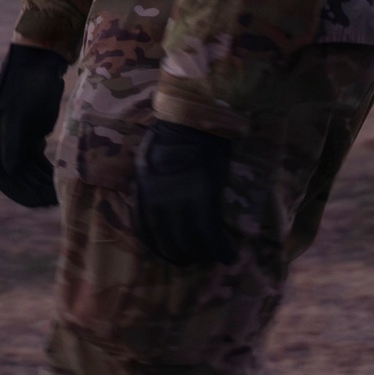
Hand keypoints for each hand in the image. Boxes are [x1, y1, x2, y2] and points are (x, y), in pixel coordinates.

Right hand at [0, 44, 66, 207]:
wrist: (39, 55)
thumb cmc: (31, 82)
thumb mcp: (20, 111)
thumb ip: (11, 138)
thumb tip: (5, 167)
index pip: (3, 173)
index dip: (20, 190)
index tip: (41, 200)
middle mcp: (1, 136)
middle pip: (13, 175)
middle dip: (31, 190)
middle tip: (52, 201)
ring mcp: (15, 134)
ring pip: (25, 169)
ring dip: (39, 182)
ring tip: (58, 192)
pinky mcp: (29, 131)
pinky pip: (33, 158)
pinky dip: (44, 170)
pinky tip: (58, 178)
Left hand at [135, 120, 236, 265]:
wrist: (195, 116)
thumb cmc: (173, 132)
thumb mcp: (149, 158)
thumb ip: (149, 183)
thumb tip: (153, 202)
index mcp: (144, 191)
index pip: (146, 232)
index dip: (159, 248)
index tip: (171, 251)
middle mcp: (158, 202)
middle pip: (169, 244)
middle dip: (182, 256)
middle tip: (195, 258)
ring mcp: (182, 202)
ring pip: (191, 244)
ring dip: (204, 256)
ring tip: (213, 256)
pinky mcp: (205, 199)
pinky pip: (213, 237)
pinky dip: (222, 251)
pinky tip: (230, 255)